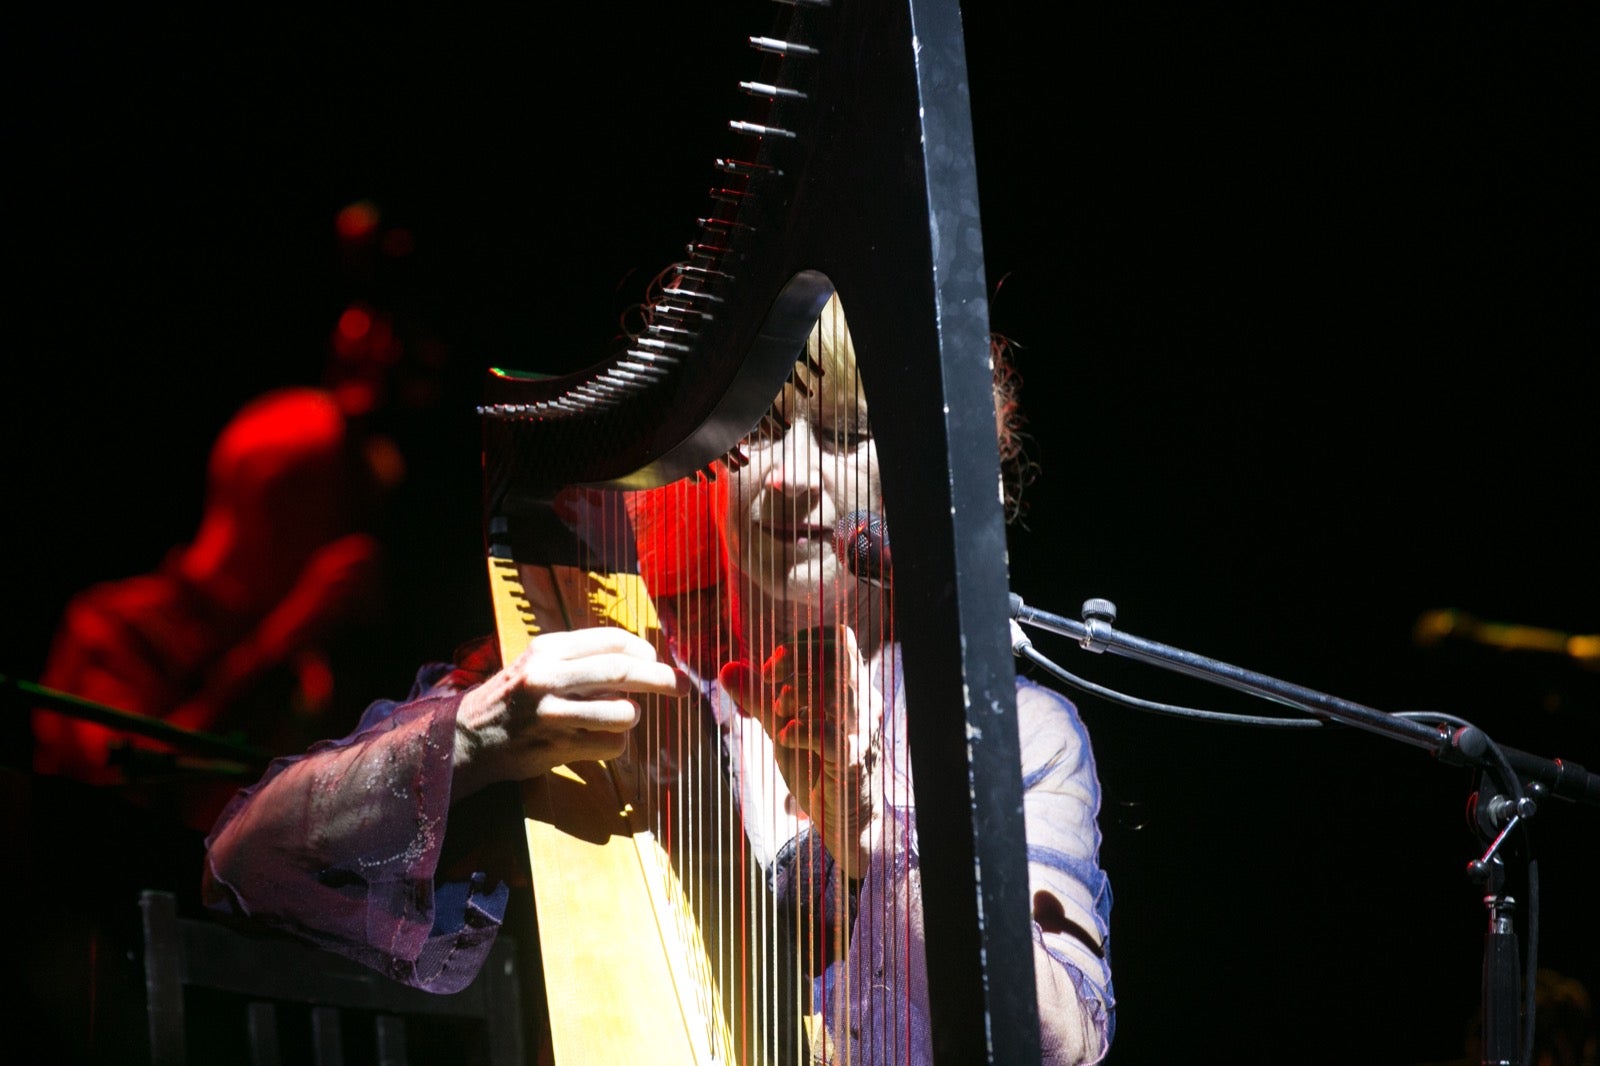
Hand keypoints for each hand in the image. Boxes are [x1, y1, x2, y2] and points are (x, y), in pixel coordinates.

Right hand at [452, 627, 686, 799]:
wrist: (470, 737)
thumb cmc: (516, 697)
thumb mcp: (541, 663)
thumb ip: (583, 658)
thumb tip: (644, 657)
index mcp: (549, 649)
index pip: (612, 641)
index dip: (645, 650)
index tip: (658, 659)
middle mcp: (548, 676)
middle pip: (622, 671)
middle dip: (662, 677)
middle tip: (683, 687)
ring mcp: (551, 713)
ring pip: (622, 712)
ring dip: (633, 716)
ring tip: (620, 717)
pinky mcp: (556, 747)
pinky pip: (611, 745)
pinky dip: (616, 745)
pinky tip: (598, 741)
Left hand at [720, 625, 881, 877]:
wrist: (847, 820)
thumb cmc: (819, 767)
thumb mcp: (784, 724)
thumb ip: (759, 697)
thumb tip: (727, 668)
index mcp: (851, 687)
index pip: (838, 639)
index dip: (800, 644)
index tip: (772, 668)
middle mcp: (863, 702)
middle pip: (839, 655)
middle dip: (796, 662)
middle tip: (772, 685)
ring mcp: (861, 730)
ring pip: (836, 689)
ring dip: (794, 695)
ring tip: (777, 714)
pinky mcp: (852, 761)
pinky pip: (829, 735)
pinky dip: (798, 731)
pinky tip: (784, 738)